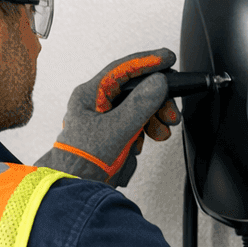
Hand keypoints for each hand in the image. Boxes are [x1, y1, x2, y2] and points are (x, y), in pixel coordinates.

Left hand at [35, 49, 181, 186]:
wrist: (76, 188)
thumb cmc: (82, 161)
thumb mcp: (116, 130)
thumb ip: (139, 104)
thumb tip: (158, 82)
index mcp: (90, 95)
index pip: (122, 69)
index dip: (148, 61)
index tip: (167, 58)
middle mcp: (97, 103)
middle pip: (135, 88)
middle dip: (157, 99)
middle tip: (171, 111)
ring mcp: (105, 119)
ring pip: (139, 106)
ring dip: (155, 116)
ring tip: (161, 130)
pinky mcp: (113, 133)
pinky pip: (137, 123)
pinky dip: (147, 129)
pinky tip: (146, 140)